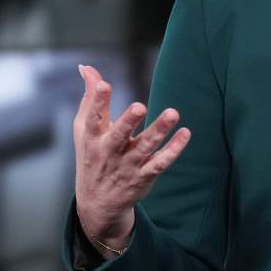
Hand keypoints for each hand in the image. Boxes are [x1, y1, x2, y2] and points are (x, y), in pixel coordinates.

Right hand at [72, 64, 191, 250]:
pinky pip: (160, 163)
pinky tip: (185, 134)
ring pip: (145, 147)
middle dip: (128, 121)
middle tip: (139, 106)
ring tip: (173, 113)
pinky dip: (173, 150)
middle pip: (119, 135)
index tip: (105, 84)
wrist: (97, 203)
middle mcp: (110, 152)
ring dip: (159, 131)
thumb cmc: (91, 156)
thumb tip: (86, 68)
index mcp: (93, 138)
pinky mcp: (144, 176)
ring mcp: (128, 165)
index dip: (98, 101)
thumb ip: (89, 97)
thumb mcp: (84, 129)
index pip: (94, 118)